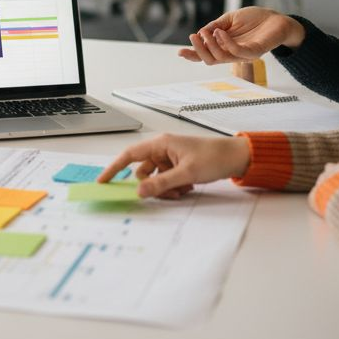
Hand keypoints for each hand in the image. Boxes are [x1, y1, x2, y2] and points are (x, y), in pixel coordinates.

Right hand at [97, 133, 250, 199]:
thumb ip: (161, 184)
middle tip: (168, 194)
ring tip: (183, 190)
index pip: (130, 156)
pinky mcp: (178, 166)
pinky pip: (166, 181)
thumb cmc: (214, 157)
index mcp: (161, 144)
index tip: (103, 181)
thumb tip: (140, 192)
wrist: (236, 157)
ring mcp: (170, 158)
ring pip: (155, 179)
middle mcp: (162, 149)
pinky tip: (188, 187)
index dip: (114, 168)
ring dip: (165, 188)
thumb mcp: (186, 173)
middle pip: (143, 172)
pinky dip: (173, 187)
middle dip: (152, 186)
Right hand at [178, 6, 303, 64]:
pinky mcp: (255, 51)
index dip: (193, 55)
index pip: (206, 55)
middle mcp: (233, 53)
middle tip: (194, 36)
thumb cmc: (255, 19)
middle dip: (199, 50)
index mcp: (225, 46)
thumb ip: (216, 26)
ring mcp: (244, 54)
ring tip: (206, 32)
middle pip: (211, 60)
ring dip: (211, 45)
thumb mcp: (230, 19)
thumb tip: (201, 32)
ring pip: (222, 58)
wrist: (277, 18)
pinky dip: (227, 43)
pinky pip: (238, 52)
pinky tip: (220, 32)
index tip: (180, 52)